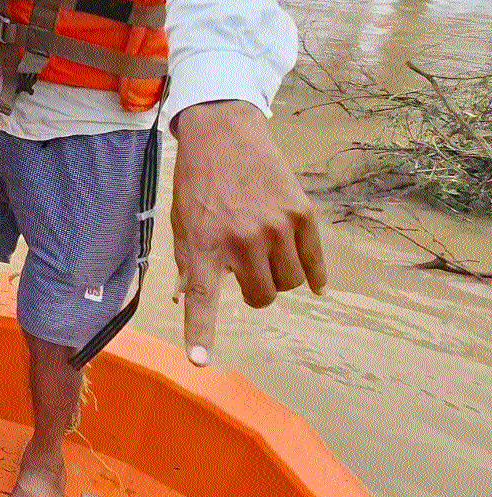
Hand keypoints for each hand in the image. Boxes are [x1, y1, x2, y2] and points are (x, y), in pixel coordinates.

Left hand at [171, 100, 325, 366]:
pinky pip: (315, 265)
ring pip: (291, 283)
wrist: (224, 134)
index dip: (200, 333)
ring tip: (267, 253)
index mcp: (203, 246)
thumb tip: (186, 301)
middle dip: (256, 291)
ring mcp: (274, 229)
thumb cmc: (198, 184)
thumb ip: (190, 263)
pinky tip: (313, 279)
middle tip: (247, 269)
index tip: (199, 362)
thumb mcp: (182, 224)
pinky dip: (314, 275)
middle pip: (263, 297)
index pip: (200, 299)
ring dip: (280, 277)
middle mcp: (240, 241)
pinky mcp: (301, 216)